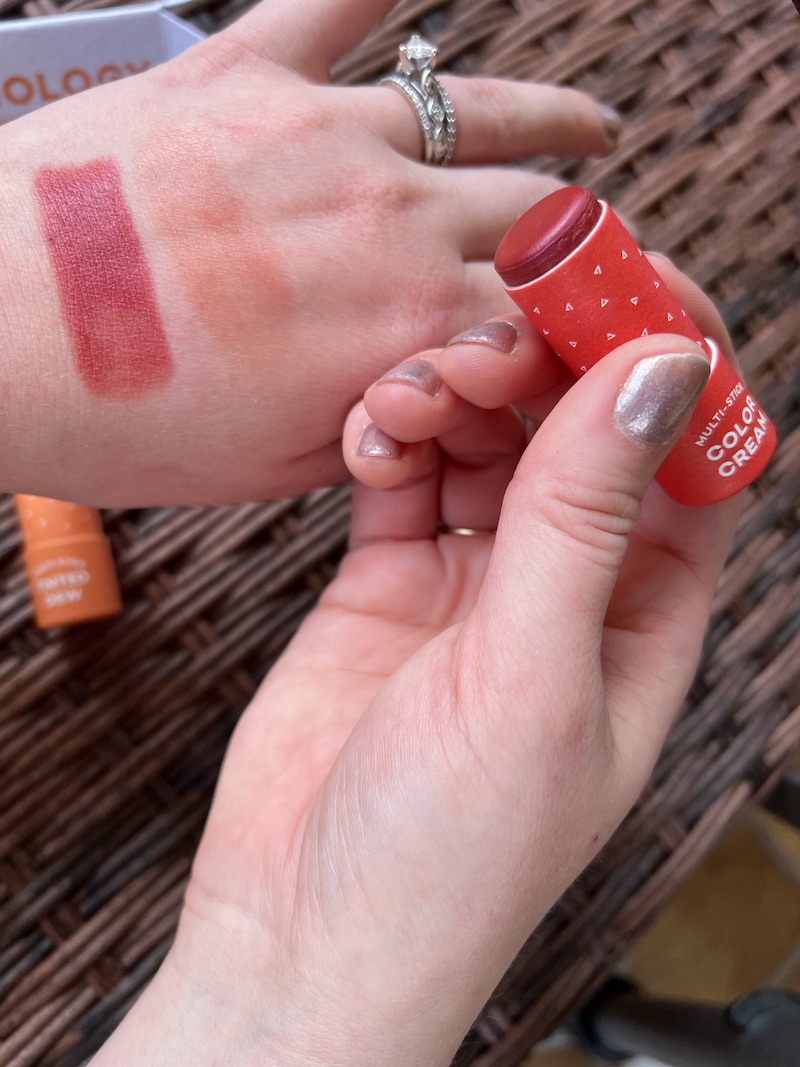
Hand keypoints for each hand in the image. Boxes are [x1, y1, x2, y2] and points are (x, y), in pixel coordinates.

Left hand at [0, 0, 617, 505]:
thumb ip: (374, 420)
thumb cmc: (117, 418)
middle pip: (539, 217)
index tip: (608, 336)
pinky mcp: (245, 72)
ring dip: (553, 125)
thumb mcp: (272, 468)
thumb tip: (418, 391)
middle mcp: (395, 221)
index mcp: (407, 333)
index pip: (547, 324)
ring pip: (484, 109)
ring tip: (594, 131)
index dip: (591, 333)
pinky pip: (340, 1)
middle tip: (601, 247)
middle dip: (585, 240)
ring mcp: (325, 133)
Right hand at [90, 259, 741, 1065]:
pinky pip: (403, 471)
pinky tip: (370, 439)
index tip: (630, 283)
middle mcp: (566, 589)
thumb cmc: (445, 851)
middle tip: (491, 328)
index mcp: (644, 619)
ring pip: (485, 436)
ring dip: (454, 394)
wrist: (300, 928)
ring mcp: (475, 578)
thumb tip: (658, 375)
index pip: (688, 460)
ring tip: (409, 400)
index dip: (671, 366)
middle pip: (579, 429)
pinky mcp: (389, 576)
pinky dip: (389, 437)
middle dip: (543, 366)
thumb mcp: (533, 675)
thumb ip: (584, 518)